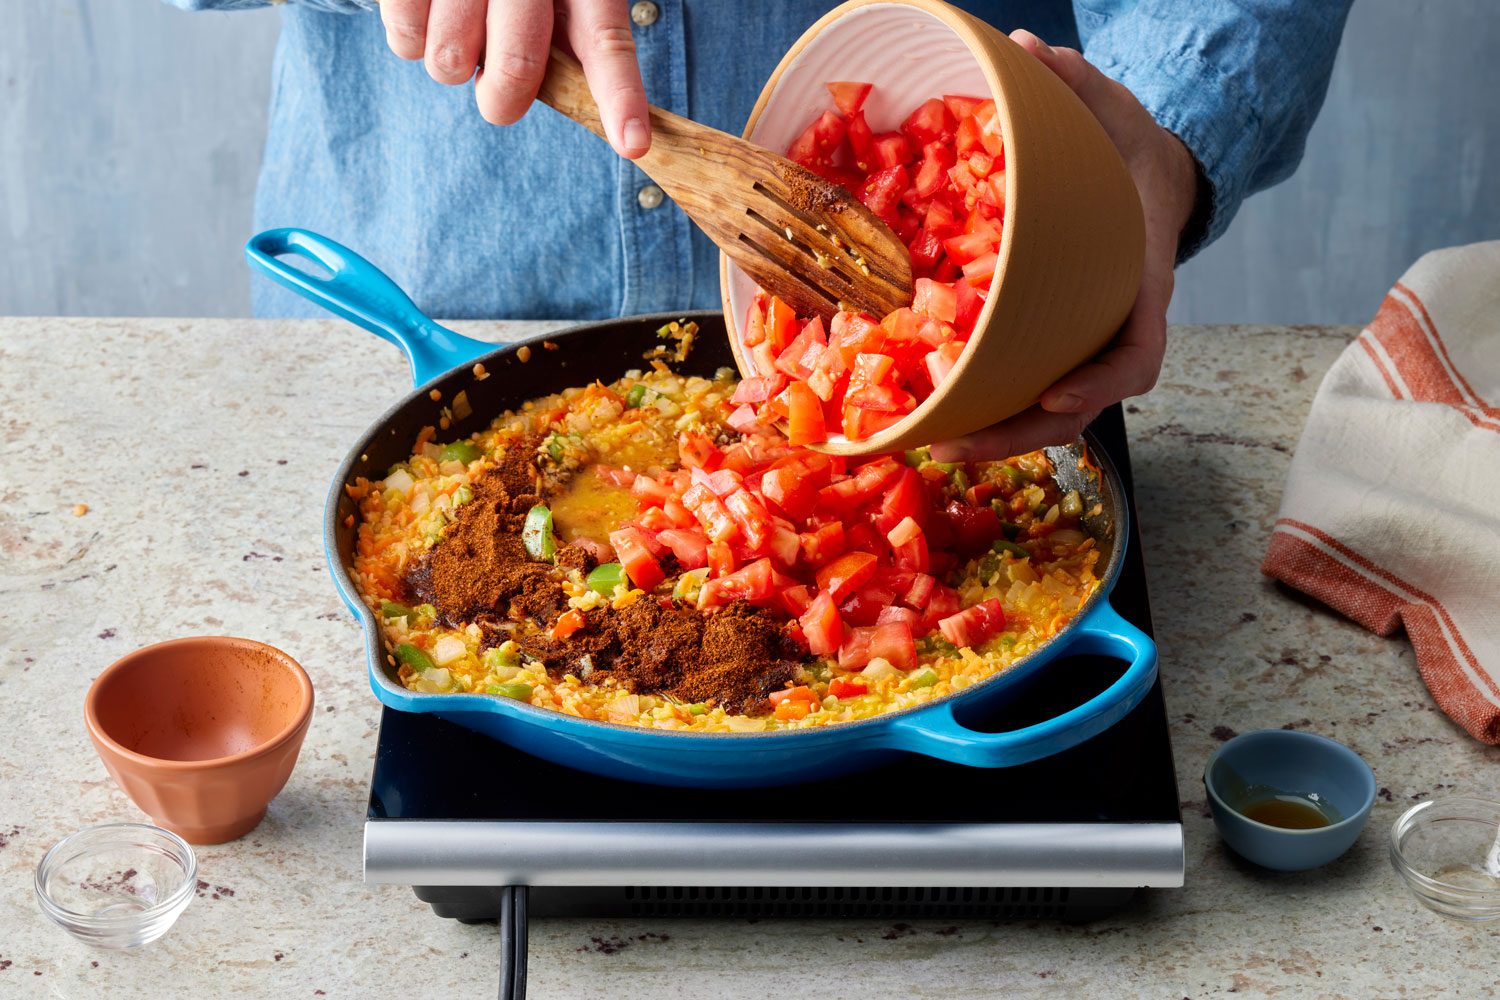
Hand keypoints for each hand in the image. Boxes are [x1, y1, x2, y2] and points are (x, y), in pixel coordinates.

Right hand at [378, 0, 651, 158]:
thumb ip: (567, 44)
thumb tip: (543, 107)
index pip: (606, 44)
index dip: (621, 98)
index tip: (633, 145)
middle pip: (516, 68)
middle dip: (502, 99)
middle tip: (497, 92)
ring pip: (450, 62)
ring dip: (453, 64)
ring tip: (460, 27)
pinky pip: (404, 40)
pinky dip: (412, 41)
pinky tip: (429, 14)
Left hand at [930, 29, 1198, 461]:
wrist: (1144, 182)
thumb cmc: (1128, 154)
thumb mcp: (1114, 114)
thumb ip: (1079, 88)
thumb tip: (1030, 48)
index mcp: (1139, 283)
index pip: (1137, 352)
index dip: (1101, 380)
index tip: (1057, 391)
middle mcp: (1112, 326)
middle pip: (1079, 406)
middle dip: (1021, 431)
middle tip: (958, 442)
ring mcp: (1083, 343)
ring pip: (1049, 412)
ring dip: (995, 437)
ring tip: (934, 444)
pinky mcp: (1052, 343)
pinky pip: (1024, 388)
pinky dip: (987, 410)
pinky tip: (936, 419)